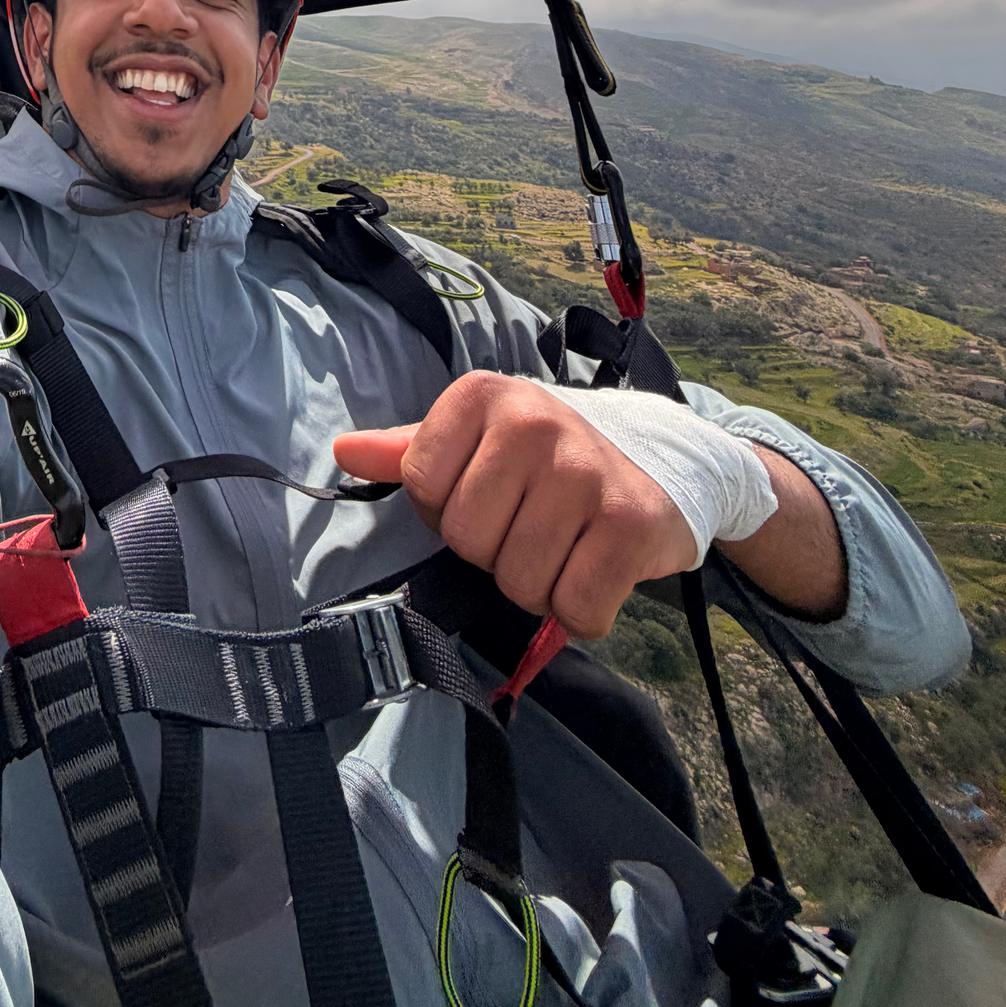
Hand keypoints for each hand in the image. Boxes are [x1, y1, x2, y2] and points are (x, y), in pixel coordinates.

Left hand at [332, 372, 695, 638]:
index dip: (448, 511)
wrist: (662, 457)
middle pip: (467, 541)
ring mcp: (585, 472)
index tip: (488, 496)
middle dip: (495, 553)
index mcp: (484, 396)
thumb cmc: (550, 456)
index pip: (421, 488)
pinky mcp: (631, 524)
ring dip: (539, 585)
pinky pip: (575, 608)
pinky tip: (596, 569)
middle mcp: (533, 423)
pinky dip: (582, 610)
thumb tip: (343, 453)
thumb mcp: (479, 436)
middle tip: (533, 526)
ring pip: (518, 583)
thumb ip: (410, 450)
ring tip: (565, 545)